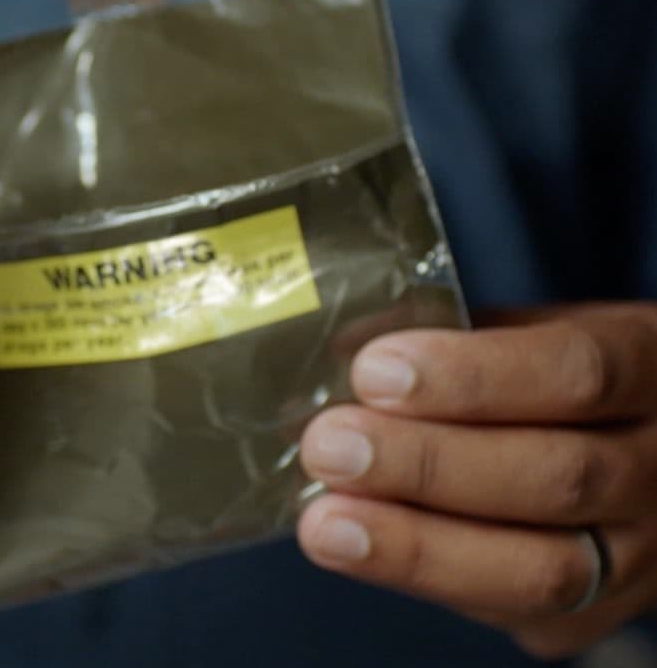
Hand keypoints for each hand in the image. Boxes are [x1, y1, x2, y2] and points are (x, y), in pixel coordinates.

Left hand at [296, 304, 656, 659]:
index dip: (472, 377)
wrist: (621, 455)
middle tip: (328, 447)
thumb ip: (451, 338)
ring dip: (416, 546)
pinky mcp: (592, 617)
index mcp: (649, 369)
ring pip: (542, 568)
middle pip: (558, 478)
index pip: (578, 373)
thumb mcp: (522, 332)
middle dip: (427, 466)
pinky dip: (423, 579)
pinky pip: (509, 610)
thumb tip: (342, 349)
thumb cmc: (541, 376)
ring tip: (325, 522)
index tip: (373, 371)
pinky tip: (356, 551)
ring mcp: (641, 555)